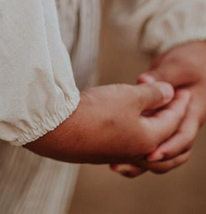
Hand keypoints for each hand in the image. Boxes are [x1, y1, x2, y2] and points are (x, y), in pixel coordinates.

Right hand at [24, 80, 189, 164]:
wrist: (60, 129)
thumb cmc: (97, 111)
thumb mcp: (129, 95)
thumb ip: (152, 94)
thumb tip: (169, 92)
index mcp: (149, 139)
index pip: (173, 119)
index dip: (178, 101)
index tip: (182, 88)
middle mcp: (138, 151)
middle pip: (165, 136)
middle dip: (172, 117)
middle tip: (174, 101)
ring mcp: (120, 154)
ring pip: (147, 144)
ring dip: (154, 127)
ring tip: (154, 113)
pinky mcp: (103, 152)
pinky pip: (130, 146)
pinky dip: (137, 134)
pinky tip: (130, 125)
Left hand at [110, 40, 205, 177]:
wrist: (196, 61)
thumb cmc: (191, 61)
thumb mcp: (178, 65)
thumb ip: (162, 74)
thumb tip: (143, 80)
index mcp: (194, 114)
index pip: (183, 137)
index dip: (168, 148)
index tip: (150, 154)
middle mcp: (182, 125)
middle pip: (172, 154)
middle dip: (150, 162)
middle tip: (124, 165)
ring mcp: (170, 127)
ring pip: (160, 153)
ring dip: (140, 162)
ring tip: (114, 166)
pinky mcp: (157, 124)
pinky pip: (149, 144)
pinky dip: (135, 154)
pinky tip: (114, 157)